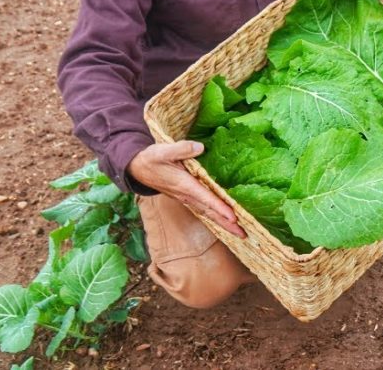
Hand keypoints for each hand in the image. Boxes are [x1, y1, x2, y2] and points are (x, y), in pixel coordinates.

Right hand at [127, 140, 245, 238]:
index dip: (219, 208)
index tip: (233, 217)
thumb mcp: (163, 150)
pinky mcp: (187, 198)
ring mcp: (187, 198)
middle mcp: (187, 195)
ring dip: (223, 224)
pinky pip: (204, 210)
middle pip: (210, 212)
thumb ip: (181, 149)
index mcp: (184, 184)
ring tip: (239, 233)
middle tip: (244, 235)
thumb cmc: (151, 159)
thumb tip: (200, 148)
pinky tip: (224, 222)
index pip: (205, 198)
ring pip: (208, 214)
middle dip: (227, 224)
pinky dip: (215, 217)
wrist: (137, 168)